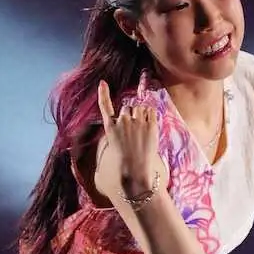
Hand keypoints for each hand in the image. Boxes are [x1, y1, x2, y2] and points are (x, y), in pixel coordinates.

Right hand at [97, 77, 160, 191]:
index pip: (105, 106)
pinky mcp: (149, 125)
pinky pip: (151, 111)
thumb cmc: (125, 162)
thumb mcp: (114, 145)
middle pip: (128, 107)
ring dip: (142, 114)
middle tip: (136, 130)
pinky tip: (150, 126)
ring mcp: (136, 122)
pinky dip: (151, 115)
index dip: (103, 94)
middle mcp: (122, 121)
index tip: (102, 82)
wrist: (135, 171)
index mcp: (110, 127)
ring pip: (140, 107)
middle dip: (132, 114)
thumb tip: (128, 116)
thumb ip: (119, 129)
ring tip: (142, 130)